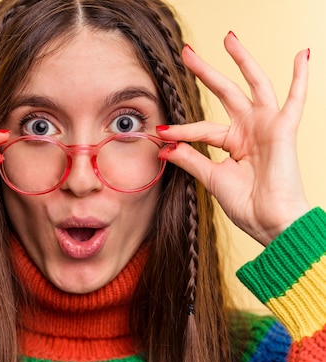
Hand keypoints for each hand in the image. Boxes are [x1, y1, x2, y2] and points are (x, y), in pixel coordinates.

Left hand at [158, 32, 310, 245]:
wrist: (269, 222)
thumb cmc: (246, 205)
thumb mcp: (211, 177)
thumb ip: (190, 158)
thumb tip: (165, 146)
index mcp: (233, 142)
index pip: (201, 128)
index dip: (181, 130)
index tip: (160, 131)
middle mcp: (249, 130)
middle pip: (225, 92)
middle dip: (206, 72)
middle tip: (186, 52)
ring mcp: (266, 127)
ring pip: (253, 85)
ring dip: (242, 60)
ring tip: (228, 38)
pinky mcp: (283, 130)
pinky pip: (295, 99)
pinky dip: (301, 77)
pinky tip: (302, 55)